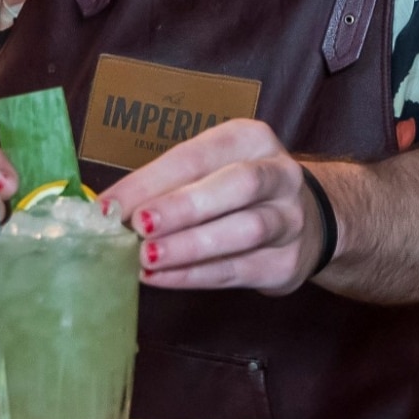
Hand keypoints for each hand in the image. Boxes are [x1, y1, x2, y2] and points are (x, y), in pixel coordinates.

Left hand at [98, 117, 324, 294]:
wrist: (309, 221)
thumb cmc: (238, 193)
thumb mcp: (212, 171)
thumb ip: (168, 186)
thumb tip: (109, 210)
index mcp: (252, 139)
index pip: (199, 155)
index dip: (152, 179)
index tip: (109, 204)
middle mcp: (279, 174)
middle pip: (238, 184)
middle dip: (186, 205)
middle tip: (140, 224)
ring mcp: (289, 220)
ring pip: (246, 229)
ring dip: (192, 245)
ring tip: (147, 258)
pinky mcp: (285, 263)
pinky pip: (238, 269)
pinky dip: (196, 275)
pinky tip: (162, 278)